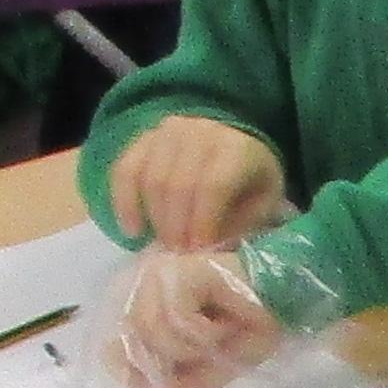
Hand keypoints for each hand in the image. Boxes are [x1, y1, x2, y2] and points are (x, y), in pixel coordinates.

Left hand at [108, 246, 283, 387]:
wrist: (288, 301)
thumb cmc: (250, 329)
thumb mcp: (207, 367)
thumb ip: (171, 379)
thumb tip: (128, 378)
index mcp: (144, 303)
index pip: (116, 342)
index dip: (134, 368)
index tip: (163, 377)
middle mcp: (144, 283)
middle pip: (133, 338)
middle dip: (175, 358)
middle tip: (207, 351)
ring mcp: (160, 273)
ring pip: (152, 329)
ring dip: (193, 346)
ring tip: (218, 335)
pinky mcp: (182, 270)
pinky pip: (176, 317)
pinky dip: (204, 332)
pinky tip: (222, 324)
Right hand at [112, 115, 285, 253]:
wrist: (234, 145)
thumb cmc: (251, 182)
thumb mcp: (263, 205)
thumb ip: (241, 225)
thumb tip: (209, 251)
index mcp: (236, 149)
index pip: (213, 186)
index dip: (202, 222)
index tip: (197, 252)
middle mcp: (200, 132)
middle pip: (177, 184)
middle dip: (175, 227)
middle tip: (178, 255)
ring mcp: (168, 132)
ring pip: (149, 178)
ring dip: (154, 218)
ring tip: (163, 246)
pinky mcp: (143, 137)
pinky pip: (124, 169)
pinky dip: (124, 202)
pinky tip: (132, 230)